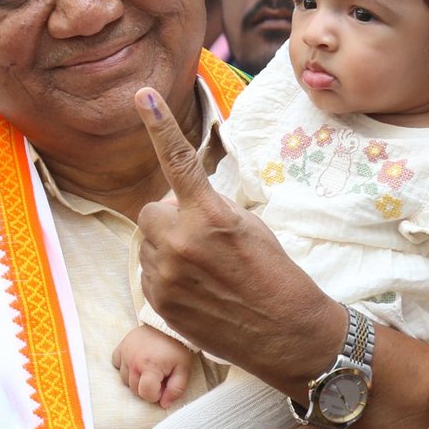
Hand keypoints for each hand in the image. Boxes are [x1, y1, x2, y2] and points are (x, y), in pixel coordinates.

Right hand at [111, 325, 193, 408]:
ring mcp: (125, 353)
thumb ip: (176, 390)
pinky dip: (125, 366)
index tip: (164, 385)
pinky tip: (136, 362)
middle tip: (159, 376)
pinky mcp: (121, 346)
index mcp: (150, 367)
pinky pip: (116, 364)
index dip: (156, 394)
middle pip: (135, 389)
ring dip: (136, 378)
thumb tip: (164, 404)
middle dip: (147, 387)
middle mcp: (134, 361)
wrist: (169, 325)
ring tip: (148, 368)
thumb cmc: (177, 348)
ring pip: (124, 379)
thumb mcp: (183, 370)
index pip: (145, 394)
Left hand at [133, 87, 341, 391]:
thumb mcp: (248, 226)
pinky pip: (149, 274)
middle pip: (152, 212)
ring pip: (149, 245)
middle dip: (169, 219)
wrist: (286, 333)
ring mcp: (167, 275)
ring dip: (168, 249)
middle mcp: (182, 242)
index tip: (142, 95)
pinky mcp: (160, 302)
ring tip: (206, 271)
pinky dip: (167, 277)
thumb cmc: (274, 273)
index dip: (158, 124)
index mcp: (209, 215)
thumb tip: (175, 205)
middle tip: (200, 237)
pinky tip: (199, 290)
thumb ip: (207, 209)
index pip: (178, 161)